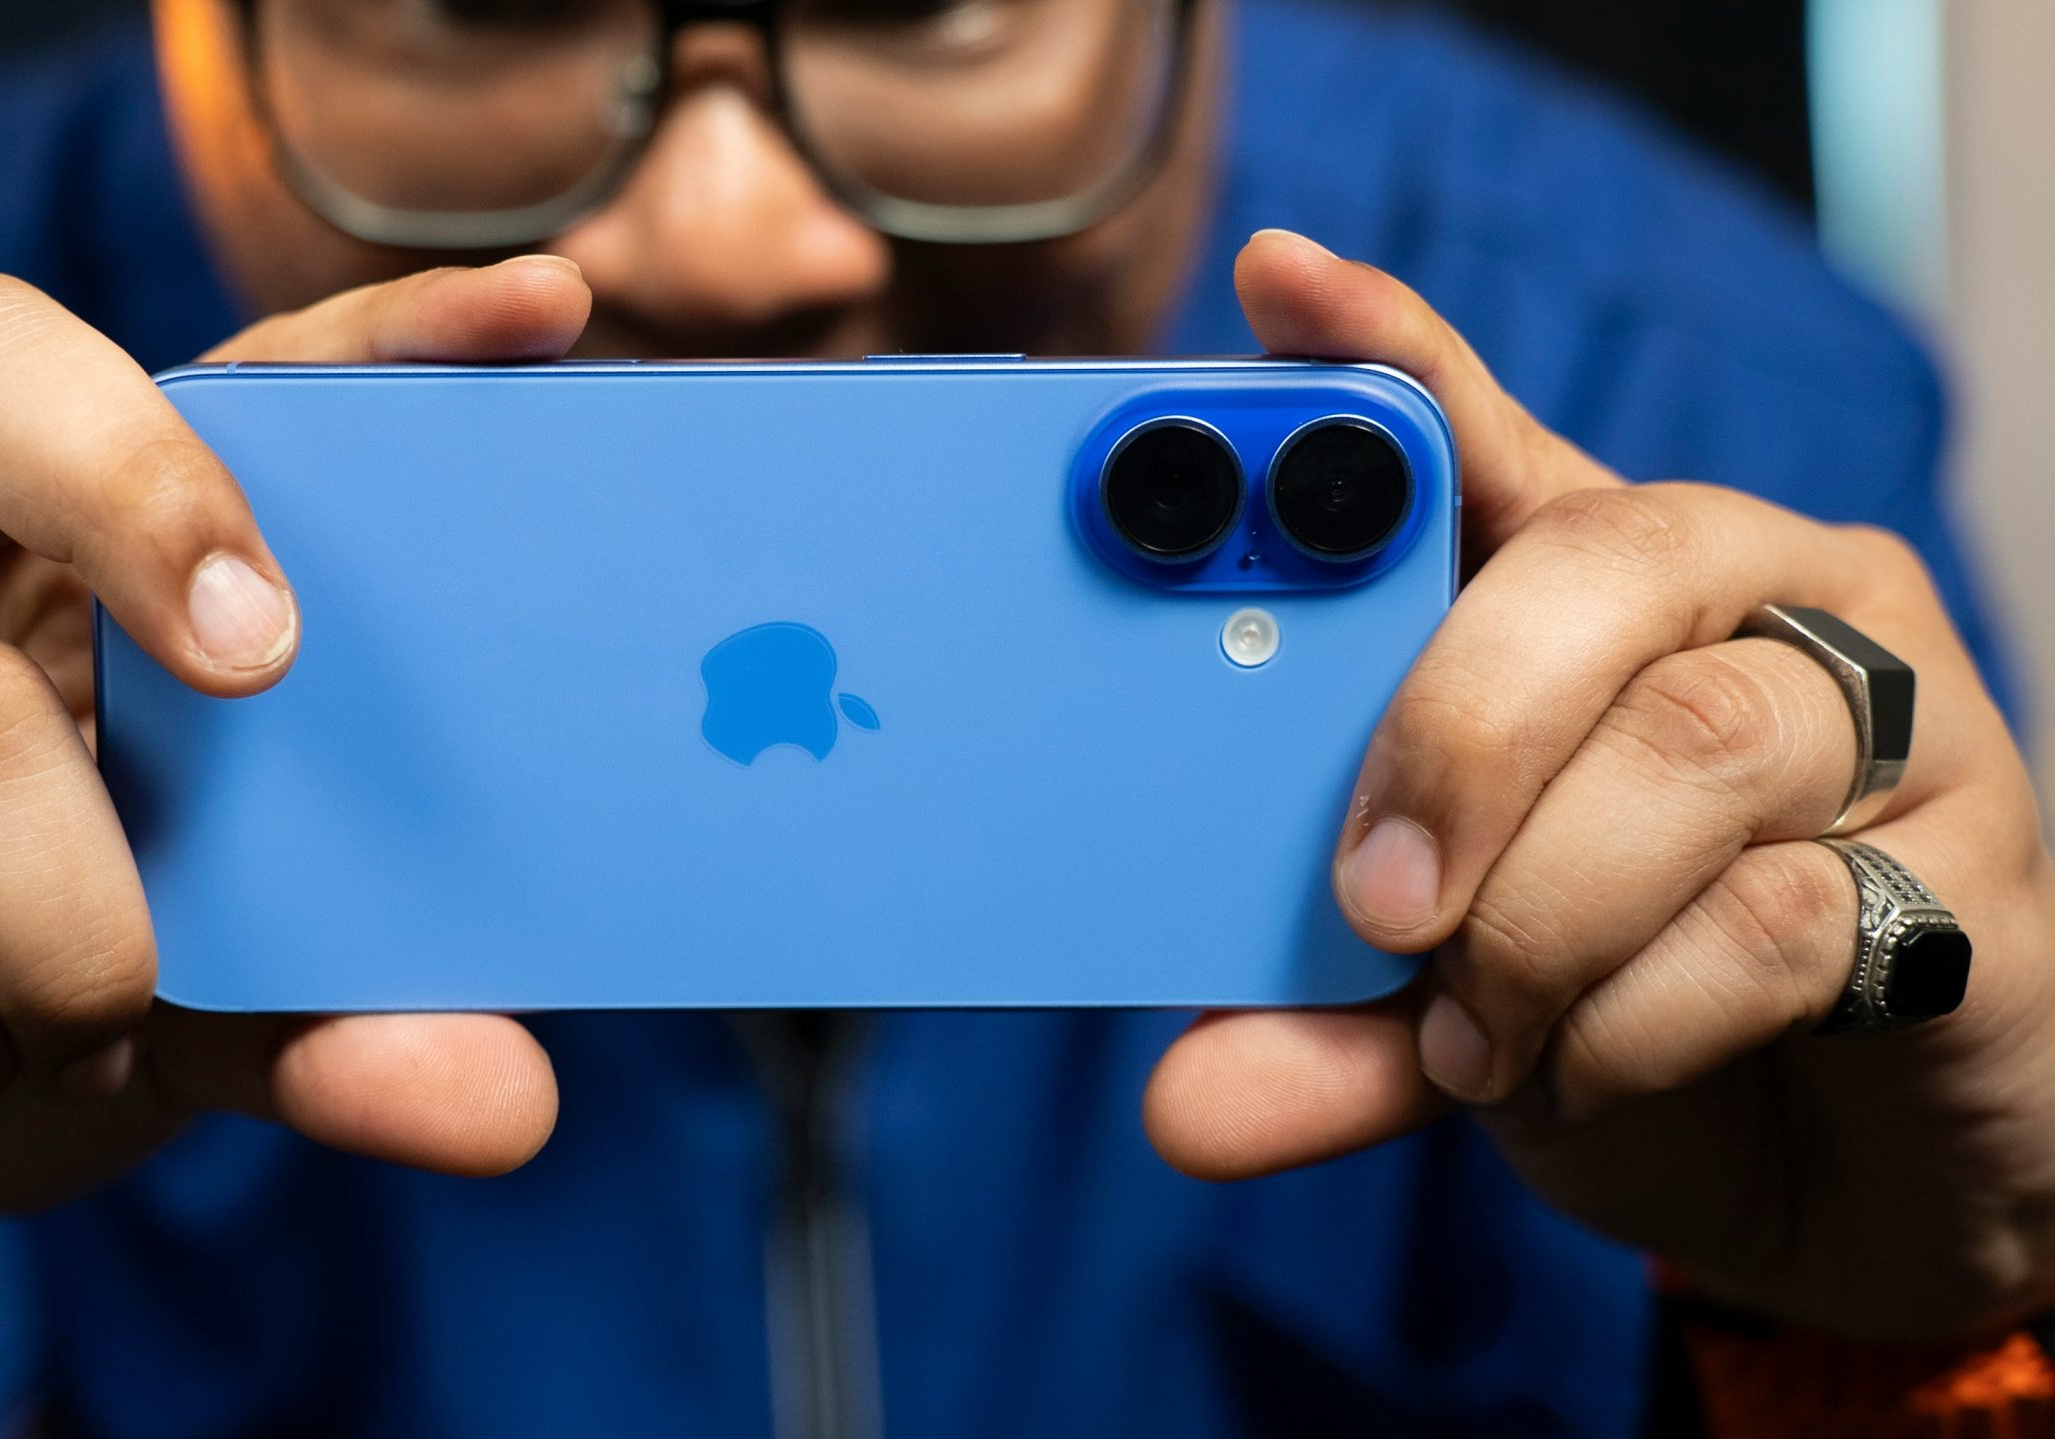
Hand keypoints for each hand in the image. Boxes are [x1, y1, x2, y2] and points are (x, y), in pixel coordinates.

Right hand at [0, 257, 588, 1431]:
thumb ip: (355, 1020)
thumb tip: (508, 1101)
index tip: (545, 314)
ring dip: (87, 935)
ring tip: (102, 1025)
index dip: (376, 332)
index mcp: (76, 546)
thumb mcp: (225, 997)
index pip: (227, 372)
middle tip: (263, 656)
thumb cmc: (38, 986)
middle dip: (141, 487)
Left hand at [1144, 230, 2054, 1338]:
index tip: (1276, 286)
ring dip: (1542, 917)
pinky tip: (1588, 1068)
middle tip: (1373, 898)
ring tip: (1472, 1036)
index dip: (1390, 351)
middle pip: (1601, 562)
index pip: (1493, 439)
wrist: (1848, 1178)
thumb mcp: (1448, 1010)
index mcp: (1594, 602)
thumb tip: (1181, 1104)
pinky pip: (1782, 916)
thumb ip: (1326, 1026)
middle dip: (1455, 729)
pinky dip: (1639, 1017)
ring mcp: (1880, 723)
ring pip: (1692, 744)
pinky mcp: (1973, 875)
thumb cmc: (1638, 1022)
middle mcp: (1748, 612)